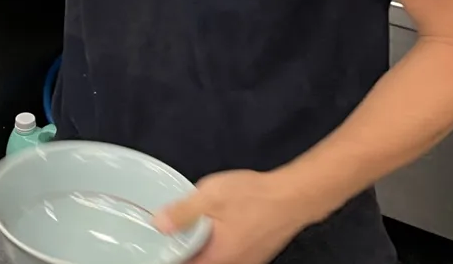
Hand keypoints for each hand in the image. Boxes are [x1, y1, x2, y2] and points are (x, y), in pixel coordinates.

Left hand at [154, 170, 319, 263]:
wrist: (294, 196)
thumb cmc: (253, 197)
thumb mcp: (211, 196)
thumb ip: (183, 212)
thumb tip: (158, 224)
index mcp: (216, 260)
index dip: (170, 253)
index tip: (164, 238)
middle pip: (199, 263)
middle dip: (188, 247)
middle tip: (181, 225)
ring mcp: (247, 262)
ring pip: (215, 258)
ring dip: (205, 244)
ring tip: (202, 221)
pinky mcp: (256, 255)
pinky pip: (230, 254)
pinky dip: (221, 242)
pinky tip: (223, 223)